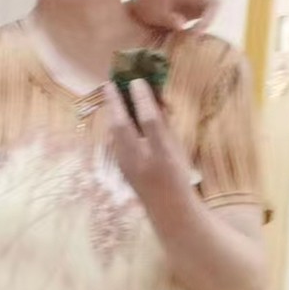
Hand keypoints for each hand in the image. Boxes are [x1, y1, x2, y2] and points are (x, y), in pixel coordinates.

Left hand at [105, 79, 192, 201]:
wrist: (168, 208)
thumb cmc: (178, 174)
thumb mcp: (178, 149)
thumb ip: (165, 125)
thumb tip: (154, 100)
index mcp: (162, 154)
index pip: (150, 121)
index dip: (143, 100)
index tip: (137, 81)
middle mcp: (141, 160)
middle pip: (122, 126)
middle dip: (114, 103)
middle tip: (109, 83)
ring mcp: (126, 165)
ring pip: (113, 133)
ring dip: (111, 112)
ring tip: (110, 94)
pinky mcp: (119, 167)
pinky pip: (114, 141)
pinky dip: (114, 125)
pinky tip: (115, 116)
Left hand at [128, 0, 251, 32]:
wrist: (137, 20)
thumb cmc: (145, 9)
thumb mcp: (154, 11)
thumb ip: (169, 17)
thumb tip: (182, 24)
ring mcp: (194, 1)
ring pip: (211, 4)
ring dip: (208, 18)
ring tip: (194, 33)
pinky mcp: (194, 14)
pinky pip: (204, 18)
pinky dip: (203, 25)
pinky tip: (197, 34)